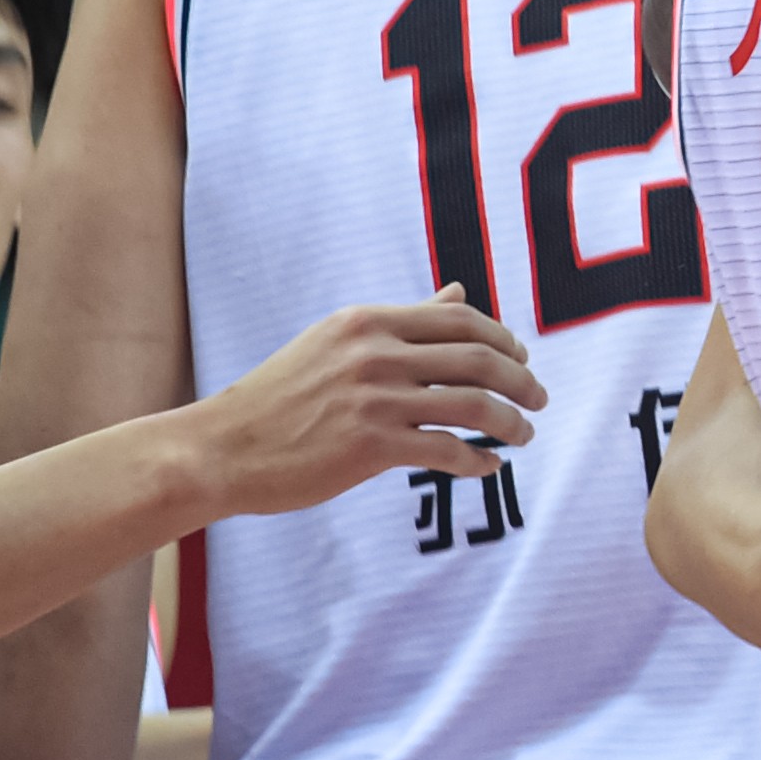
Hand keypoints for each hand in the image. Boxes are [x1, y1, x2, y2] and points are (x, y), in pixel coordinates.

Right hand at [191, 289, 547, 513]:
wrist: (221, 449)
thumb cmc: (280, 397)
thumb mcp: (338, 342)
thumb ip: (404, 321)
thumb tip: (459, 292)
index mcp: (368, 321)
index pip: (461, 320)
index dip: (504, 340)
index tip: (521, 358)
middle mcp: (376, 353)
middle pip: (480, 359)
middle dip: (523, 380)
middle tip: (539, 398)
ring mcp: (375, 400)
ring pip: (475, 406)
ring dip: (512, 423)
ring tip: (524, 435)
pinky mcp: (371, 447)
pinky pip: (449, 451)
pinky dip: (478, 461)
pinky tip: (488, 467)